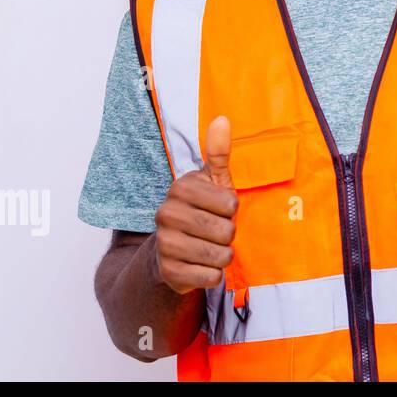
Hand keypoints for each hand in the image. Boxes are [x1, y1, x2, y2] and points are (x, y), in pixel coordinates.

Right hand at [152, 115, 238, 293]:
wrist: (174, 249)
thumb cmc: (204, 210)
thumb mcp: (215, 180)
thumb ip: (220, 152)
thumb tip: (222, 119)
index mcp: (181, 188)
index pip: (230, 204)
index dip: (233, 210)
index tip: (222, 210)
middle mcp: (166, 214)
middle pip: (225, 231)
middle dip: (229, 235)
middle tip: (217, 231)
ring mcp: (164, 244)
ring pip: (219, 255)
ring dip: (224, 255)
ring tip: (212, 248)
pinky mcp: (167, 272)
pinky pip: (209, 277)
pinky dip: (214, 275)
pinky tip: (203, 266)